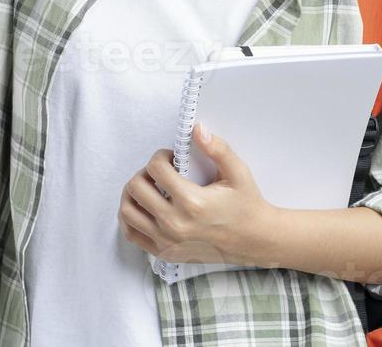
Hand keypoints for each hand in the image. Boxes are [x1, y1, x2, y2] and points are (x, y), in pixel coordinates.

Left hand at [117, 122, 280, 266]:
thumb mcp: (237, 173)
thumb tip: (197, 129)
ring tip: (150, 188)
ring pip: (127, 211)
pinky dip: (131, 218)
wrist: (254, 241)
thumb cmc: (246, 205)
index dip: (160, 156)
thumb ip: (217, 149)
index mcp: (191, 203)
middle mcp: (175, 224)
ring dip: (133, 194)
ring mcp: (167, 241)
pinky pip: (132, 234)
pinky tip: (144, 207)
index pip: (155, 168)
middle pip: (135, 188)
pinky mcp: (165, 253)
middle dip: (144, 172)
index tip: (171, 158)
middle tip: (160, 172)